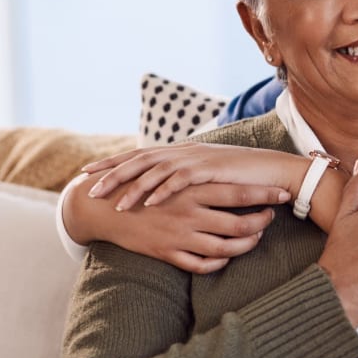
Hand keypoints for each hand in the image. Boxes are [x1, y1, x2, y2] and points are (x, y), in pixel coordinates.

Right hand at [63, 170, 282, 273]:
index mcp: (193, 189)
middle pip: (239, 224)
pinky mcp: (167, 253)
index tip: (284, 194)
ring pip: (225, 249)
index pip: (239, 193)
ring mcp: (179, 235)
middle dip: (262, 223)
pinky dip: (219, 264)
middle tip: (271, 218)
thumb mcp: (173, 172)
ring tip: (255, 238)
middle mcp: (190, 213)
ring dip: (245, 246)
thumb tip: (227, 162)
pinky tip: (227, 257)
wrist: (106, 206)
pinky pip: (201, 265)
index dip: (266, 195)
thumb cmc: (145, 185)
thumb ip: (200, 171)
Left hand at [81, 143, 298, 210]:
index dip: (112, 163)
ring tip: (115, 205)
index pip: (138, 155)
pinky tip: (148, 204)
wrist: (269, 170)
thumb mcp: (205, 175)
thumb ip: (184, 175)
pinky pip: (179, 180)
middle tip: (90, 190)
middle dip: (112, 174)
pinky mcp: (208, 169)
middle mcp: (182, 151)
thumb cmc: (239, 176)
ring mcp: (194, 159)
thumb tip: (163, 185)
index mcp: (179, 151)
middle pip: (139, 160)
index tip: (89, 173)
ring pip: (155, 170)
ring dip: (133, 188)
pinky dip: (162, 191)